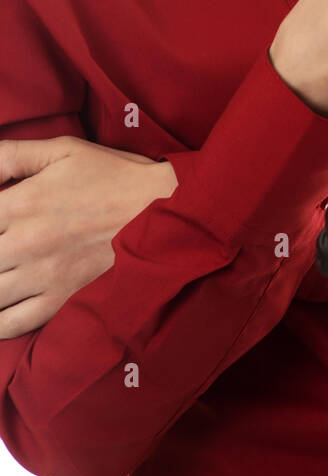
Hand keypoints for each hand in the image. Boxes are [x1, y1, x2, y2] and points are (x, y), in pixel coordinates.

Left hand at [0, 136, 177, 338]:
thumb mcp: (62, 150)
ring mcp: (42, 276)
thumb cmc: (112, 176)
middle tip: (4, 247)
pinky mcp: (60, 300)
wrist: (162, 209)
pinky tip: (1, 307)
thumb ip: (10, 156)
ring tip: (4, 272)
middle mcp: (25, 242)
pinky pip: (10, 324)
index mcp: (21, 202)